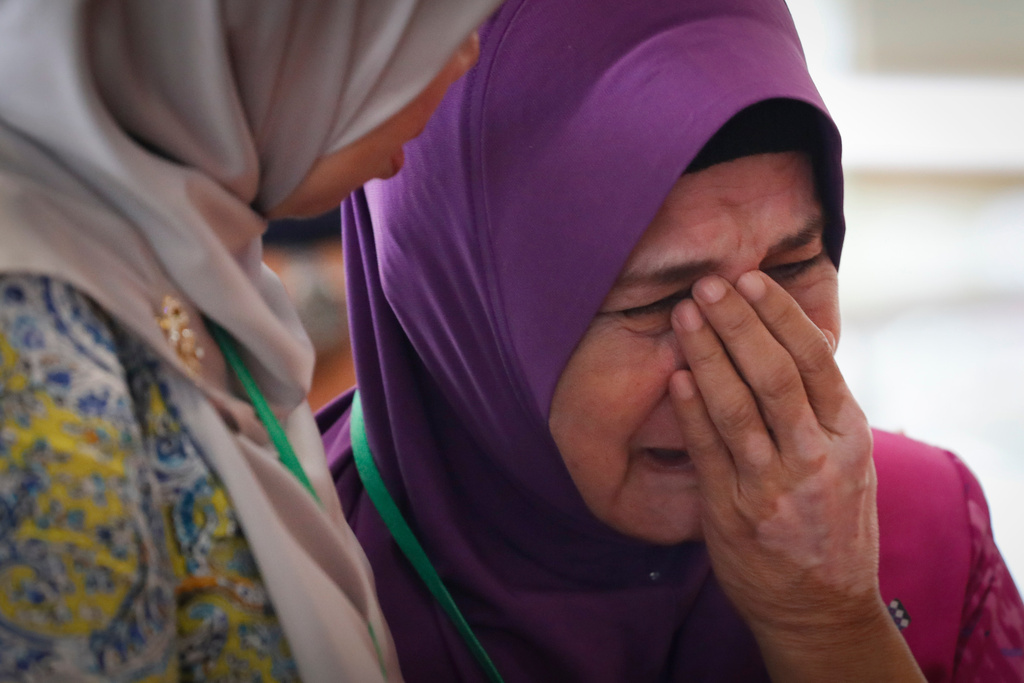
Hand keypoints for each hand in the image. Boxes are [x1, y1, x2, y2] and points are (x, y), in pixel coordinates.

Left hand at [669, 271, 922, 680]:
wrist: (821, 609)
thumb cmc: (832, 525)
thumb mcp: (850, 464)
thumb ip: (824, 411)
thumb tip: (787, 345)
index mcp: (850, 436)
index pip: (815, 359)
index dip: (779, 315)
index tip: (751, 280)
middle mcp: (816, 456)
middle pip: (774, 373)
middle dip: (738, 323)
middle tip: (708, 286)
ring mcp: (773, 485)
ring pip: (737, 405)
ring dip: (707, 354)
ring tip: (685, 316)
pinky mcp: (733, 511)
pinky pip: (708, 450)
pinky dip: (691, 409)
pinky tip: (677, 375)